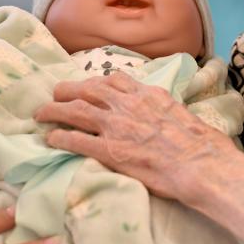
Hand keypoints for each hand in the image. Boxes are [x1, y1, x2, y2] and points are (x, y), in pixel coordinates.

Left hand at [35, 73, 236, 201]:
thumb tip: (165, 115)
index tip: (88, 85)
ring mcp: (116, 127)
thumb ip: (165, 110)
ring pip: (75, 110)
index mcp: (148, 95)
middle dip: (68, 90)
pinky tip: (50, 139)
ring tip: (42, 113)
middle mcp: (128, 105)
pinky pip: (75, 140)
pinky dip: (59, 136)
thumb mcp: (182, 114)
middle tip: (56, 93)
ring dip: (55, 110)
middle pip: (88, 90)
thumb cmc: (201, 143)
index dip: (96, 82)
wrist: (201, 164)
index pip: (115, 80)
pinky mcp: (109, 151)